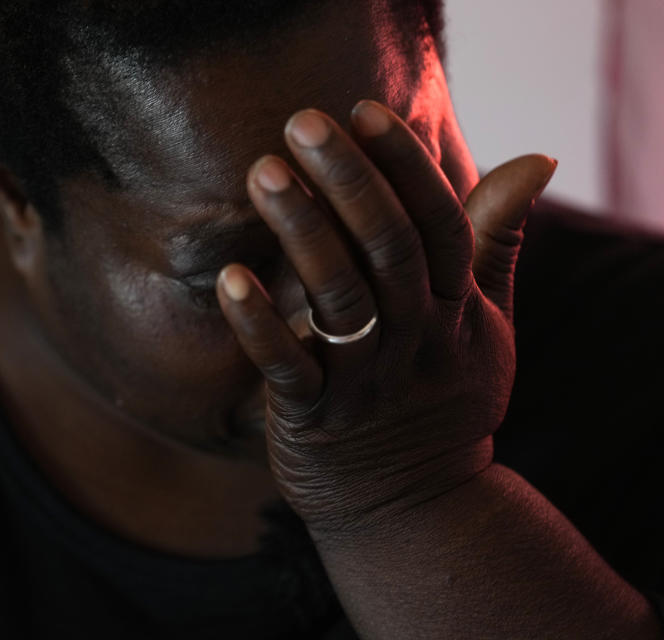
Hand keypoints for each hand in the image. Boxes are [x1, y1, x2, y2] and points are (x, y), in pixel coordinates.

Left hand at [216, 100, 556, 538]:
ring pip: (339, 298)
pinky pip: (286, 369)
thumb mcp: (485, 324)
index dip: (407, 166)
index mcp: (457, 311)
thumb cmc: (441, 398)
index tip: (365, 110)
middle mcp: (417, 340)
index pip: (441, 226)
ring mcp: (367, 382)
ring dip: (302, 232)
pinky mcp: (317, 419)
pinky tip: (230, 278)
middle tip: (303, 123)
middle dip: (349, 182)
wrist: (413, 507)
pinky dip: (259, 324)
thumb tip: (535, 160)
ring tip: (265, 173)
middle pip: (388, 250)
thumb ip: (495, 244)